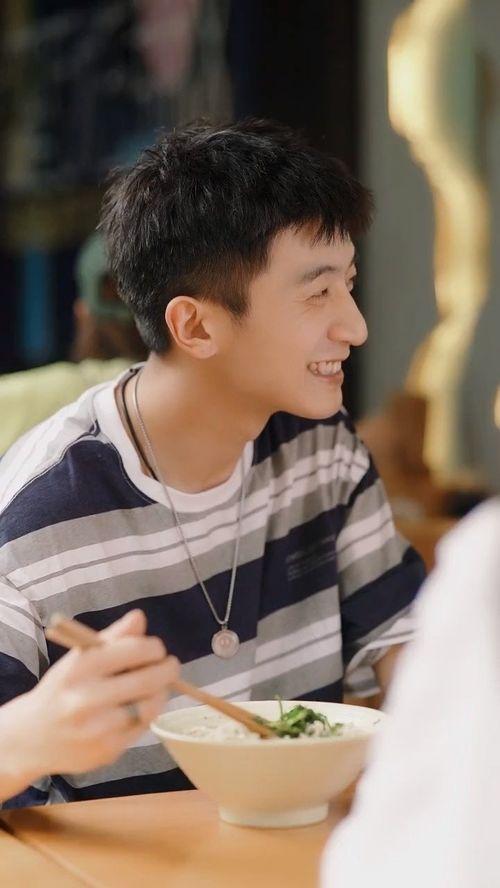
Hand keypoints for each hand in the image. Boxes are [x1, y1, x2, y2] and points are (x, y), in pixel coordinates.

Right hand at [0, 610, 179, 800]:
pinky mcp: (106, 752)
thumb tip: (139, 617)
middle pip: (148, 680)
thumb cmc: (61, 690)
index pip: (134, 650)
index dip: (153, 647)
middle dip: (167, 669)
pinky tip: (139, 707)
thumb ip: (112, 637)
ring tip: (157, 687)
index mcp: (80, 668)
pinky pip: (141, 728)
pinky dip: (146, 715)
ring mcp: (98, 729)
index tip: (156, 648)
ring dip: (161, 693)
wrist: (30, 738)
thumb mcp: (78, 658)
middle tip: (169, 665)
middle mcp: (87, 699)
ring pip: (150, 706)